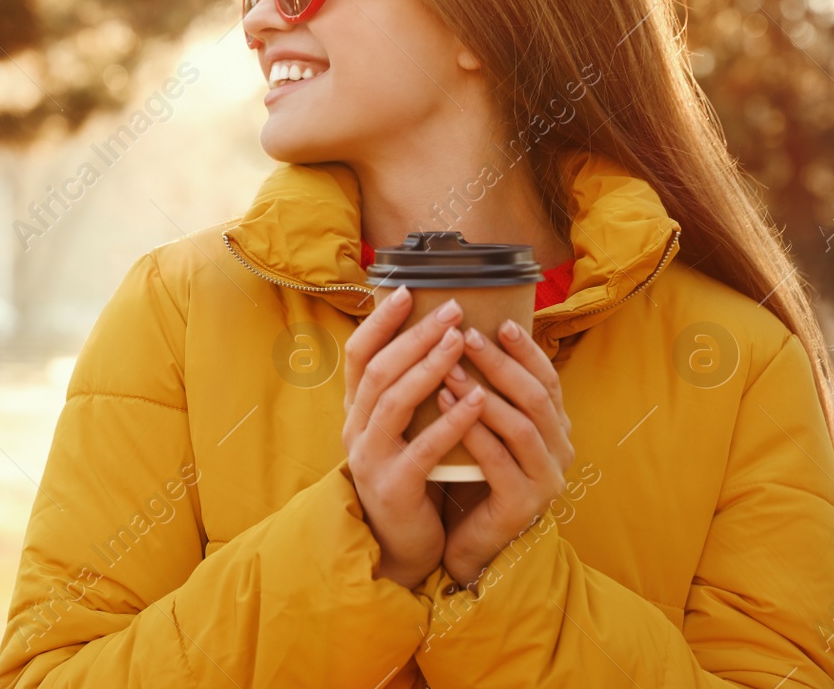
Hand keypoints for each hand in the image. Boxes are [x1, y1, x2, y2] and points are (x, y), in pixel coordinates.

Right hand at [342, 286, 486, 590]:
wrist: (401, 542)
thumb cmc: (409, 474)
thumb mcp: (399, 428)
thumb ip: (405, 389)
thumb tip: (432, 333)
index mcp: (356, 410)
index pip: (358, 354)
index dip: (380, 321)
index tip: (407, 291)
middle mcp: (355, 429)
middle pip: (379, 370)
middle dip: (416, 335)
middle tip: (452, 309)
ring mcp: (371, 458)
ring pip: (395, 401)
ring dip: (430, 366)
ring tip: (461, 341)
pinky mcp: (395, 486)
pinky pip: (423, 448)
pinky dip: (452, 420)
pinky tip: (478, 398)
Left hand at [434, 319, 574, 588]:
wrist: (467, 540)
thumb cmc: (473, 473)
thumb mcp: (486, 426)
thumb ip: (489, 390)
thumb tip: (467, 331)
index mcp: (555, 428)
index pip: (547, 380)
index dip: (526, 350)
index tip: (499, 321)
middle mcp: (559, 451)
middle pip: (535, 397)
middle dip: (501, 363)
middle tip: (466, 335)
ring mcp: (545, 480)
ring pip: (521, 426)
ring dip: (484, 392)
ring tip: (450, 366)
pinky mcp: (522, 505)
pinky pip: (499, 461)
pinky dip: (472, 429)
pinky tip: (445, 404)